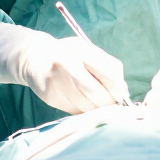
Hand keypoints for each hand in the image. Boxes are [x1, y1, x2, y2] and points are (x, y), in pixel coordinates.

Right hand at [0, 24, 128, 113]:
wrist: (35, 57)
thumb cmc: (69, 55)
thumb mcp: (88, 52)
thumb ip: (107, 67)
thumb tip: (124, 90)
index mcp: (80, 48)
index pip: (106, 70)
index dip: (117, 87)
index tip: (122, 96)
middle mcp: (65, 61)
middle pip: (93, 91)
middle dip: (106, 103)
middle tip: (112, 107)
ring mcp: (54, 78)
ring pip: (82, 104)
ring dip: (95, 110)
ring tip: (99, 108)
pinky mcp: (47, 93)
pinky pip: (71, 109)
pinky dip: (82, 112)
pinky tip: (83, 106)